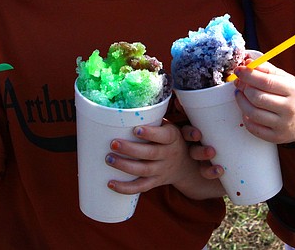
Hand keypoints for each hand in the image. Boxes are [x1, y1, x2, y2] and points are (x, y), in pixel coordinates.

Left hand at [106, 120, 223, 198]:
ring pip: (143, 171)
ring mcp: (161, 170)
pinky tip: (110, 183)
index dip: (150, 134)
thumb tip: (126, 106)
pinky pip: (140, 187)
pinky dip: (125, 188)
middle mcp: (168, 155)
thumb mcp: (168, 127)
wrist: (185, 165)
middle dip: (130, 149)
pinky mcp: (155, 182)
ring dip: (124, 166)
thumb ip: (153, 120)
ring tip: (109, 158)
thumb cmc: (168, 140)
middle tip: (113, 143)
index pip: (163, 136)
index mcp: (172, 138)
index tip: (135, 129)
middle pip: (149, 154)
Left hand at [232, 62, 294, 144]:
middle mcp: (289, 109)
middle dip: (244, 88)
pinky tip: (246, 110)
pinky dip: (245, 117)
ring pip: (252, 113)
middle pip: (257, 97)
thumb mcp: (288, 80)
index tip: (238, 70)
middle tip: (239, 83)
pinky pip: (253, 128)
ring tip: (240, 94)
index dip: (248, 75)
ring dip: (241, 102)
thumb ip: (268, 70)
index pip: (266, 82)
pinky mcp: (276, 137)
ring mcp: (283, 125)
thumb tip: (248, 63)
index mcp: (293, 91)